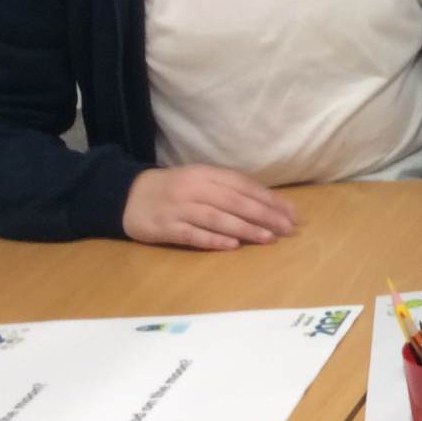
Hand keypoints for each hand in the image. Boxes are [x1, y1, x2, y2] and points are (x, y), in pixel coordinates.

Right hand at [123, 165, 297, 250]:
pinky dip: (212, 240)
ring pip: (216, 218)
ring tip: (267, 239)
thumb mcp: (203, 181)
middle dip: (264, 215)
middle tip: (286, 229)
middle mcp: (193, 188)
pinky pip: (191, 234)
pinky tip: (232, 247)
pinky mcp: (164, 227)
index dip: (269, 199)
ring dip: (244, 229)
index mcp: (206, 173)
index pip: (243, 185)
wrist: (129, 196)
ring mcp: (177, 208)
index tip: (292, 214)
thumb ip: (232, 190)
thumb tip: (274, 206)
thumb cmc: (176, 190)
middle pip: (234, 201)